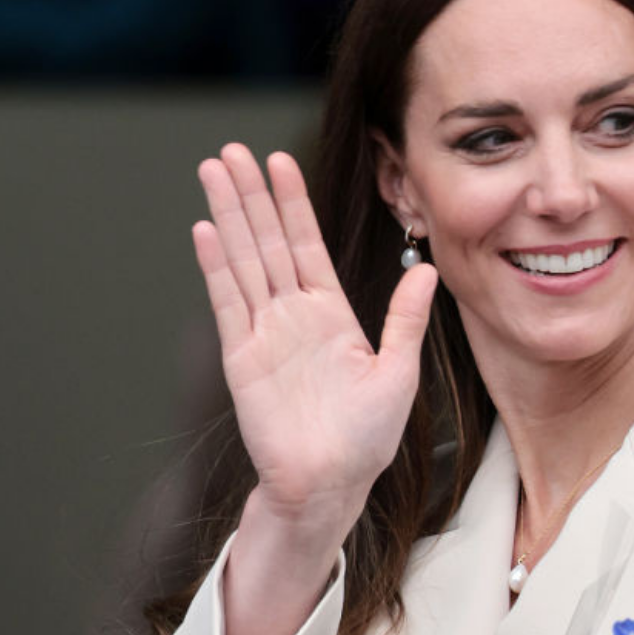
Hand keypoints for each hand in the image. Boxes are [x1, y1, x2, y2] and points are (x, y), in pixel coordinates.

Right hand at [193, 144, 436, 556]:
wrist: (332, 483)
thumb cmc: (367, 437)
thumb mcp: (398, 370)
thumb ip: (404, 318)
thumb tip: (427, 270)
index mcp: (330, 314)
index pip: (307, 244)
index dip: (292, 203)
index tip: (279, 162)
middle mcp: (293, 316)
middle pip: (268, 242)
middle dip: (251, 195)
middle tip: (231, 151)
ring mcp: (264, 333)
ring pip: (245, 261)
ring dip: (229, 216)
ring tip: (213, 171)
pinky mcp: (243, 358)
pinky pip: (229, 303)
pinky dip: (217, 266)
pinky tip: (207, 229)